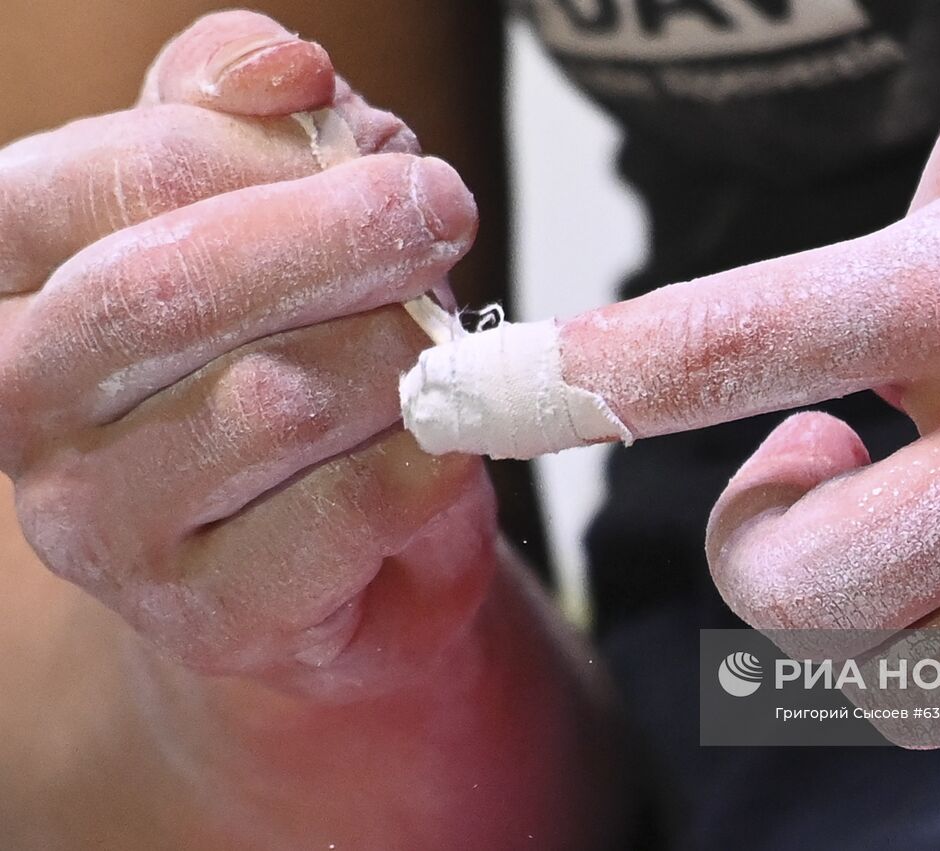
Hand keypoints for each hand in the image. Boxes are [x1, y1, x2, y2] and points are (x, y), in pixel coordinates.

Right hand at [0, 11, 490, 697]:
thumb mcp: (265, 210)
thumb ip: (253, 120)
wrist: (339, 545)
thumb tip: (286, 64)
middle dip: (336, 238)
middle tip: (443, 212)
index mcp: (16, 274)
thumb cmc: (297, 353)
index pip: (120, 176)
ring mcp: (102, 524)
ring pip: (277, 398)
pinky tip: (433, 443)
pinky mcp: (207, 612)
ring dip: (395, 354)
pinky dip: (425, 458)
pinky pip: (350, 506)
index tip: (382, 146)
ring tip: (431, 349)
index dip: (267, 154)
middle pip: (171, 289)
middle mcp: (24, 403)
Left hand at [454, 17, 939, 805]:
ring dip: (876, 622)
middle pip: (803, 590)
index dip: (574, 379)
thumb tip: (841, 350)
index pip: (731, 339)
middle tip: (806, 469)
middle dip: (745, 547)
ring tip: (935, 523)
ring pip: (920, 693)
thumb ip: (916, 242)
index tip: (469, 399)